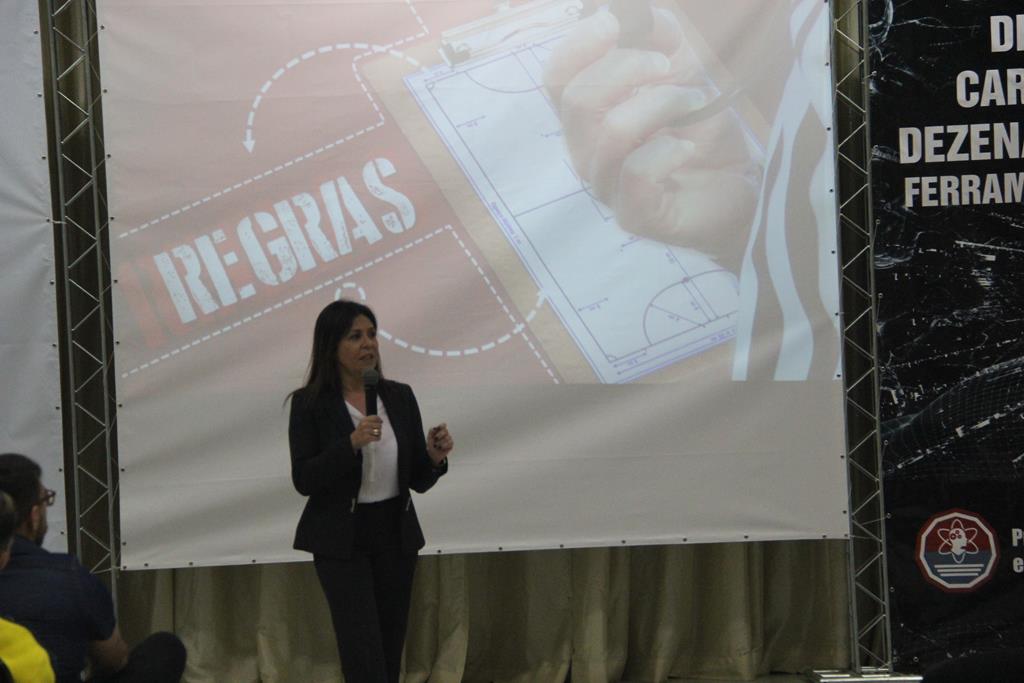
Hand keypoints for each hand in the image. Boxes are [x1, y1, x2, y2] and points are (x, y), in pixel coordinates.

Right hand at [350, 416, 382, 449]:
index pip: (376, 418)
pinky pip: (378, 437)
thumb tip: (381, 421)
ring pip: (379, 432)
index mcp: (364, 420)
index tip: (380, 422)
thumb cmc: (360, 431)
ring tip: (374, 435)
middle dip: (379, 429)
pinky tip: (374, 438)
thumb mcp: (363, 423)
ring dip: (378, 434)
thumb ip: (371, 420)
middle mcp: (365, 424)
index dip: (380, 420)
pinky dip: (377, 439)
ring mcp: (366, 431)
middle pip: (379, 425)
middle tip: (375, 431)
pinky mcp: (367, 438)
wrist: (353, 440)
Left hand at [426, 423, 452, 464]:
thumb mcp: (429, 439)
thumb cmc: (431, 446)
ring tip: (437, 446)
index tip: (438, 428)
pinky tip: (441, 448)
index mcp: (439, 431)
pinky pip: (450, 443)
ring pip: (448, 438)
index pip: (443, 425)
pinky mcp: (451, 445)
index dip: (442, 426)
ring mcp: (448, 439)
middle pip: (446, 430)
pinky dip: (444, 446)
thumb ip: (430, 433)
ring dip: (441, 442)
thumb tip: (432, 428)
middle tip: (436, 438)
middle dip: (440, 434)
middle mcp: (445, 434)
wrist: (433, 455)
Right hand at [544, 6, 761, 268]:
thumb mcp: (683, 69)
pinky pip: (636, 174)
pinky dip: (669, 149)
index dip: (581, 43)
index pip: (556, 78)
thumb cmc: (699, 131)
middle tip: (668, 65)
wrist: (737, 188)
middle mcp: (587, 153)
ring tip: (695, 103)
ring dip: (662, 103)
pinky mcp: (635, 216)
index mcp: (587, 117)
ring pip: (612, 132)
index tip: (618, 23)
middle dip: (628, 68)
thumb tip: (637, 12)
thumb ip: (659, 34)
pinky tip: (688, 147)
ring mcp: (607, 188)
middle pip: (577, 100)